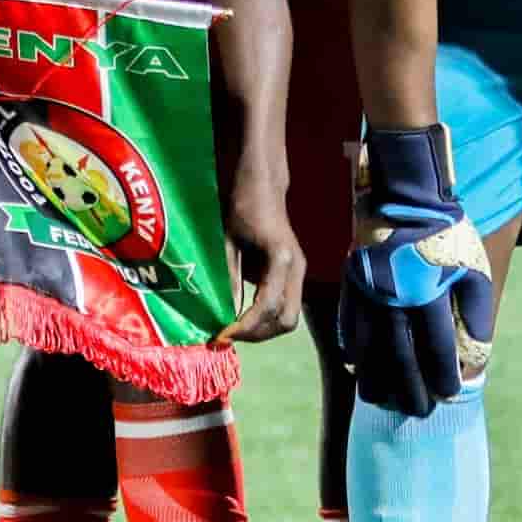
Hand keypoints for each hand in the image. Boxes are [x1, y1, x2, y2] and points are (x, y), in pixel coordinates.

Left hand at [220, 173, 305, 343]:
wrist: (263, 186)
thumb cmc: (244, 206)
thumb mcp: (229, 242)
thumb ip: (230, 277)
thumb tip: (225, 312)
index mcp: (281, 258)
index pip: (267, 305)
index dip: (245, 325)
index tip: (223, 333)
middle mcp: (296, 268)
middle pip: (286, 319)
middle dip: (258, 334)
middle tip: (229, 335)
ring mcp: (298, 272)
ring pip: (289, 317)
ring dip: (263, 329)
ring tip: (235, 329)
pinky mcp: (293, 274)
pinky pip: (285, 306)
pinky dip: (266, 318)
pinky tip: (244, 317)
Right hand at [339, 128, 493, 412]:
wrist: (404, 197)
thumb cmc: (446, 236)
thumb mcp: (473, 270)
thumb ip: (476, 315)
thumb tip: (475, 357)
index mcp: (429, 297)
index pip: (435, 352)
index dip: (442, 379)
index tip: (448, 395)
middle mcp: (395, 302)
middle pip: (401, 361)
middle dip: (411, 391)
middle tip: (419, 411)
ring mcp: (368, 296)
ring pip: (370, 351)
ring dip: (378, 382)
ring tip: (386, 402)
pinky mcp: (351, 287)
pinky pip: (349, 328)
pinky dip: (354, 353)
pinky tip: (360, 370)